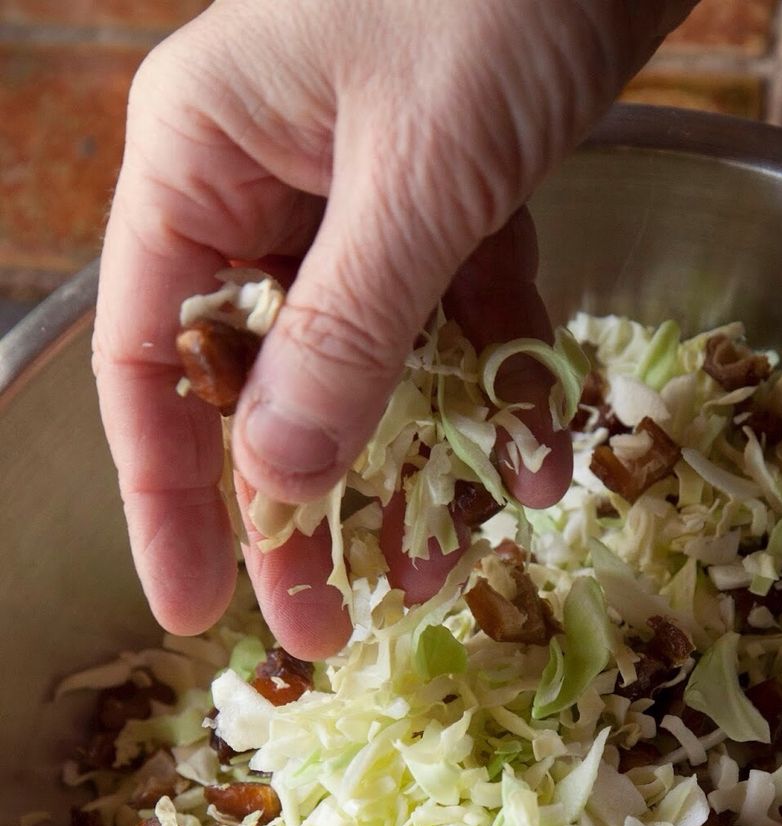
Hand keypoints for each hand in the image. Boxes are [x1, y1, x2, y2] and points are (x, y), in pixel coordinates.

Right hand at [93, 0, 694, 657]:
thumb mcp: (419, 173)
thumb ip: (348, 332)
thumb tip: (278, 479)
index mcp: (203, 159)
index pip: (152, 361)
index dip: (168, 496)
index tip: (192, 606)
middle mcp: (268, 183)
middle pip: (261, 383)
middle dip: (302, 507)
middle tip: (330, 624)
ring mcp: (364, 192)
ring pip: (371, 366)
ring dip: (415, 464)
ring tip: (451, 563)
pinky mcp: (456, 195)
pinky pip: (463, 320)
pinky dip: (501, 388)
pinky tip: (542, 457)